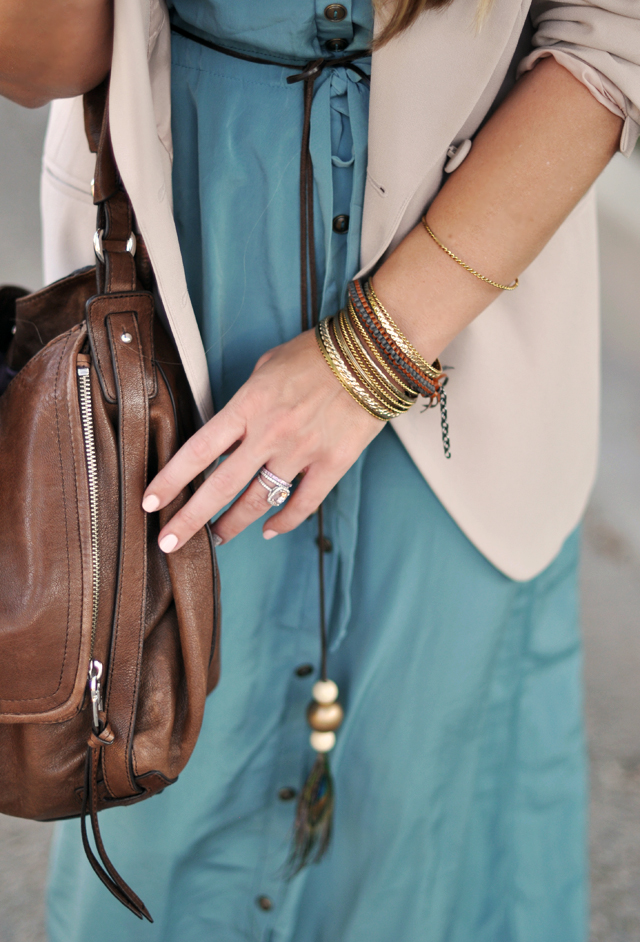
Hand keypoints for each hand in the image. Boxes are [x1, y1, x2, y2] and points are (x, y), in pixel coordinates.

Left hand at [142, 329, 382, 550]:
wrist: (372, 354)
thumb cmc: (315, 354)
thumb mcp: (265, 368)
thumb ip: (243, 404)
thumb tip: (227, 435)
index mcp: (248, 406)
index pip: (198, 451)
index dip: (170, 480)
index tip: (150, 502)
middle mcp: (270, 434)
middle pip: (220, 486)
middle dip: (190, 519)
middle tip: (168, 542)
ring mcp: (302, 452)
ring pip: (258, 501)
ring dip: (233, 524)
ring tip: (216, 538)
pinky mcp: (332, 464)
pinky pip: (303, 504)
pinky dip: (283, 522)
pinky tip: (268, 530)